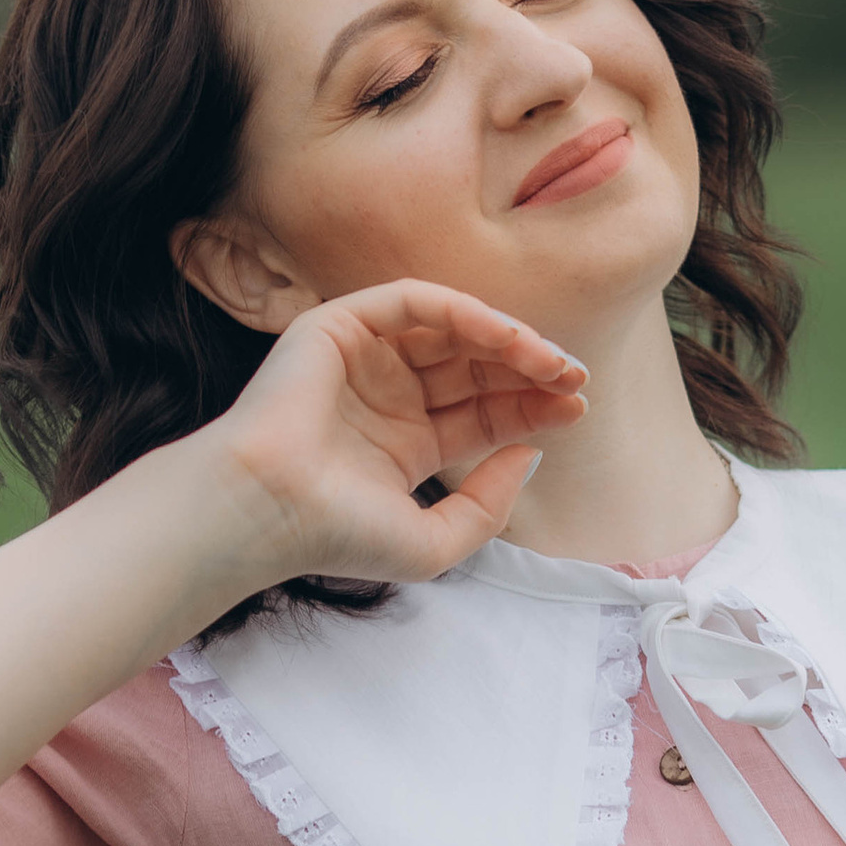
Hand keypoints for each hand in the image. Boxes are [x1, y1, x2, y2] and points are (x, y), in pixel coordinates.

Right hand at [206, 279, 588, 590]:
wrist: (268, 512)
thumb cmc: (338, 536)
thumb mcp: (436, 542)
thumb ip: (490, 505)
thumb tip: (531, 453)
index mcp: (404, 443)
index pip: (482, 412)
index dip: (531, 405)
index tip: (577, 409)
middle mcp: (387, 396)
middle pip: (476, 369)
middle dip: (529, 370)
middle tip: (576, 378)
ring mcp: (364, 359)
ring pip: (452, 331)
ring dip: (507, 339)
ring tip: (551, 360)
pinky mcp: (340, 326)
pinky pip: (414, 303)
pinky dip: (464, 311)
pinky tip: (505, 337)